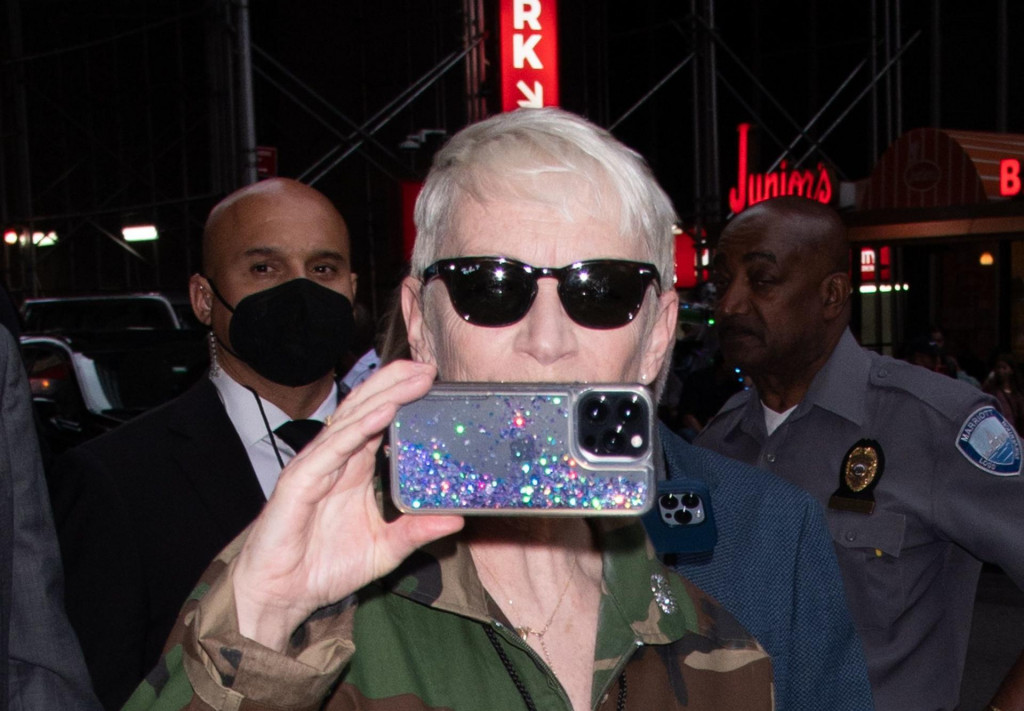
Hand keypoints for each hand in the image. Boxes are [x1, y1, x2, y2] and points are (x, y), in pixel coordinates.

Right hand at [232, 360, 464, 650]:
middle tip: (429, 367)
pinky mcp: (301, 480)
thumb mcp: (384, 548)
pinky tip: (384, 412)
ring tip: (415, 379)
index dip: (403, 397)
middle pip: (366, 408)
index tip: (434, 382)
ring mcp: (317, 466)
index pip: (380, 420)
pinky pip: (334, 448)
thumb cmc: (324, 568)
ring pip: (353, 420)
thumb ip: (415, 531)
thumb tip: (456, 519)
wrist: (281, 595)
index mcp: (355, 469)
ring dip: (385, 396)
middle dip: (396, 383)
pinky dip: (360, 428)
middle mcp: (336, 460)